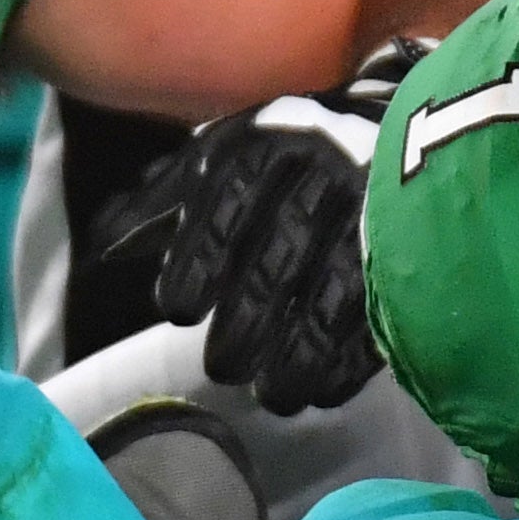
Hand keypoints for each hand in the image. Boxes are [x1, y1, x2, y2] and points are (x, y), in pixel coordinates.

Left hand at [122, 39, 425, 409]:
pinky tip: (327, 391)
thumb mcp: (223, 153)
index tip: (178, 311)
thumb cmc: (284, 150)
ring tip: (275, 399)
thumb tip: (106, 249)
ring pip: (333, 293)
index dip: (197, 263)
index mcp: (265, 150)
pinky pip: (384, 305)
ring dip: (300, 354)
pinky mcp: (412, 243)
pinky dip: (353, 356)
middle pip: (277, 262)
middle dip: (246, 325)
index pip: (225, 211)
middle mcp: (320, 172)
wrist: (392, 120)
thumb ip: (163, 200)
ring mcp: (374, 208)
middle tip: (223, 369)